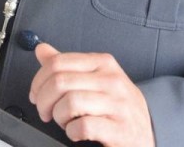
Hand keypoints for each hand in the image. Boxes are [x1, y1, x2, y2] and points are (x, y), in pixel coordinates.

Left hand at [29, 43, 154, 146]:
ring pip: (70, 103)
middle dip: (44, 102)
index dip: (38, 81)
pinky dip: (72, 132)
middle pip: (60, 82)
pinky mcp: (119, 129)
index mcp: (102, 63)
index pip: (58, 63)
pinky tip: (76, 132)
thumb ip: (66, 65)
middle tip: (46, 112)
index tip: (36, 94)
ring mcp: (117, 104)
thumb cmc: (117, 106)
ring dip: (59, 117)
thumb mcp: (94, 79)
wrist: (147, 132)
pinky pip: (83, 126)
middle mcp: (111, 80)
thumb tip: (42, 50)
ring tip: (65, 122)